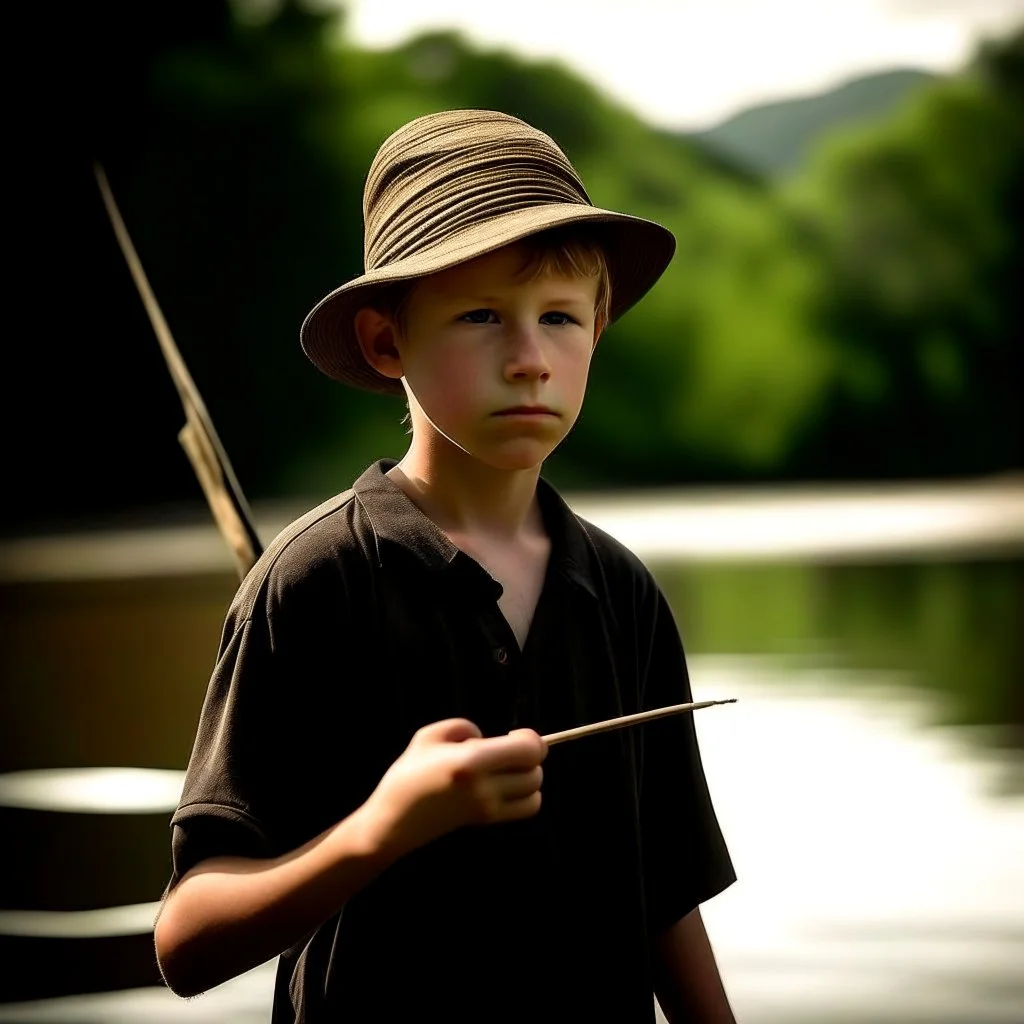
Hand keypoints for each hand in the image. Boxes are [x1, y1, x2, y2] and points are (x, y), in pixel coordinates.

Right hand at [364, 719, 546, 857]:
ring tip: (507, 767)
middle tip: (510, 748)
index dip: (531, 739)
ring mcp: (488, 808)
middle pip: (535, 771)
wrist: (393, 821)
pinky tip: (507, 785)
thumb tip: (486, 737)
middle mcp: (484, 787)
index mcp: (470, 761)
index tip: (515, 733)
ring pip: (534, 791)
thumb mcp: (428, 736)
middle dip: (530, 756)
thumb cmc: (408, 773)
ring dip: (528, 775)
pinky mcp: (487, 821)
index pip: (527, 751)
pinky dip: (527, 795)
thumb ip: (462, 727)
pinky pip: (527, 808)